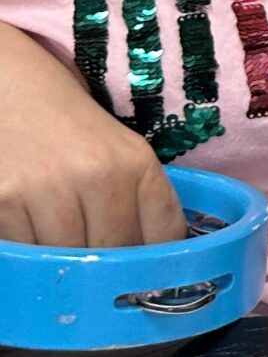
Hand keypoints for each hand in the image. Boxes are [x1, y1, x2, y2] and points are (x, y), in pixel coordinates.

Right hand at [0, 22, 184, 247]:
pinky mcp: (3, 200)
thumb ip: (139, 198)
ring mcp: (46, 189)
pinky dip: (27, 250)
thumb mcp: (117, 148)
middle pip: (112, 258)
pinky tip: (29, 224)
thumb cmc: (65, 121)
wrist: (7, 83)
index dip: (155, 262)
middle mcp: (96, 174)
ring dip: (62, 262)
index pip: (162, 237)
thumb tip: (156, 258)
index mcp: (135, 162)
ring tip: (58, 236)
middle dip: (105, 267)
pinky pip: (24, 253)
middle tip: (95, 261)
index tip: (145, 272)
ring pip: (65, 263)